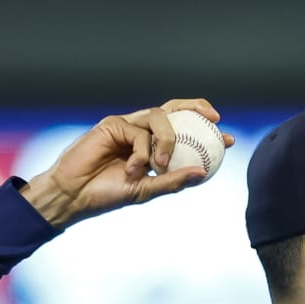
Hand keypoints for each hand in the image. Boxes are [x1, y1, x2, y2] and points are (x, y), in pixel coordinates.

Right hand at [19, 99, 235, 227]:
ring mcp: (128, 125)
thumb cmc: (108, 194)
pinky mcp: (113, 123)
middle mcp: (142, 132)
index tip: (228, 138)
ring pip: (160, 119)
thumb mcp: (147, 190)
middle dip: (197, 107)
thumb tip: (203, 173)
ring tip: (160, 165)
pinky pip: (139, 132)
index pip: (184, 131)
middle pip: (174, 110)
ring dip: (166, 142)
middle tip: (215, 120)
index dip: (206, 130)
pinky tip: (133, 169)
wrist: (76, 194)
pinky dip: (141, 153)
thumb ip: (173, 181)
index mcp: (153, 147)